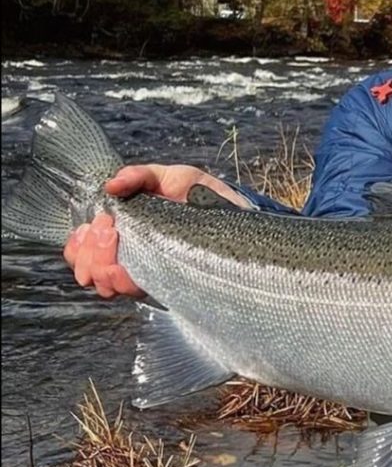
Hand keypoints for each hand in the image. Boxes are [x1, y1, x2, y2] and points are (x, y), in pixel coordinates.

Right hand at [63, 164, 246, 298]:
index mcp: (125, 230)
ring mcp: (147, 269)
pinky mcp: (167, 282)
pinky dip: (122, 282)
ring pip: (106, 282)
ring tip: (119, 258)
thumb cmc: (199, 193)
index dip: (81, 245)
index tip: (101, 226)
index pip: (84, 248)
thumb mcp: (168, 177)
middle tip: (111, 235)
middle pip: (89, 268)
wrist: (235, 213)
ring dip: (103, 270)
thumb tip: (110, 187)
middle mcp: (131, 254)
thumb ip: (139, 176)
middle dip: (92, 255)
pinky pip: (134, 290)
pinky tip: (124, 272)